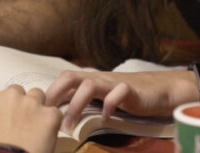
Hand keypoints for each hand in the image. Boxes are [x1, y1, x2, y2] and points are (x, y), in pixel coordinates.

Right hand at [0, 86, 61, 152]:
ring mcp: (31, 103)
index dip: (2, 109)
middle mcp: (9, 95)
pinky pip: (54, 113)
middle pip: (18, 92)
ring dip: (36, 108)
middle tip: (20, 123)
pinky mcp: (49, 115)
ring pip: (38, 96)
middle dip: (20, 105)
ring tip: (35, 127)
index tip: (4, 119)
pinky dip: (52, 122)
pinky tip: (46, 134)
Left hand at [44, 70, 196, 128]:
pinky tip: (106, 117)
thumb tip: (61, 113)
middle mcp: (100, 79)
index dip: (49, 92)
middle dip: (55, 93)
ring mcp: (114, 83)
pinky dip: (109, 105)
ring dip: (76, 104)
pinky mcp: (131, 90)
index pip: (64, 80)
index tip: (37, 111)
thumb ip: (85, 102)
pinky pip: (118, 93)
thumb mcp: (104, 98)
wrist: (162, 89)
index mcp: (91, 80)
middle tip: (46, 114)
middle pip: (70, 76)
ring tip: (70, 124)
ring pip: (89, 84)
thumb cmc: (129, 96)